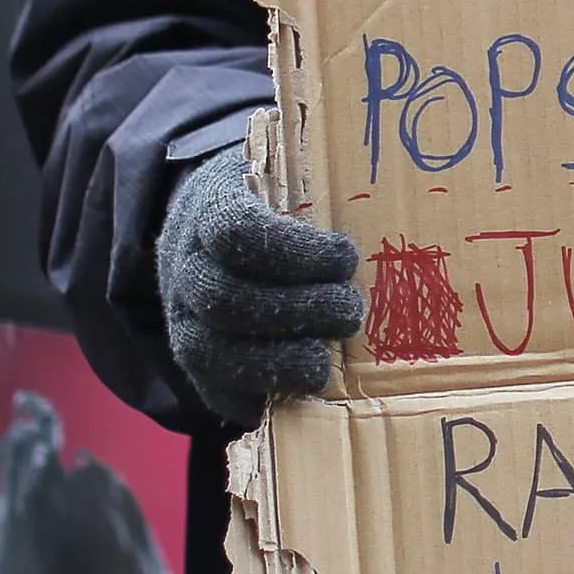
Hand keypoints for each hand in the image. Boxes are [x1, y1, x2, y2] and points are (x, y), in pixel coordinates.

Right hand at [156, 142, 364, 427]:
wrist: (201, 227)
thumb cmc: (264, 202)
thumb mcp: (283, 174)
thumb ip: (321, 188)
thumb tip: (394, 202)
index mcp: (210, 209)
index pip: (238, 233)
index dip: (296, 252)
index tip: (345, 257)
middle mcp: (185, 266)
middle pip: (227, 299)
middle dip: (297, 312)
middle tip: (349, 312)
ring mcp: (180, 317)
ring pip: (213, 352)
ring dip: (277, 363)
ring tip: (326, 364)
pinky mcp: (190, 361)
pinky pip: (211, 390)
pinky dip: (254, 399)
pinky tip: (295, 397)